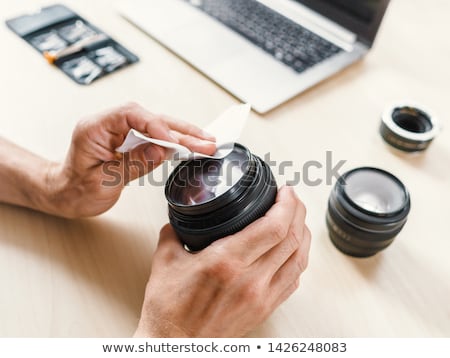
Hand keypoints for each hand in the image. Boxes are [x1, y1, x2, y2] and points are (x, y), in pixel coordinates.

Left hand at [43, 102, 215, 217]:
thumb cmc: (76, 190)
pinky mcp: (130, 141)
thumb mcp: (103, 181)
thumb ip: (133, 164)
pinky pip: (155, 137)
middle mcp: (110, 124)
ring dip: (183, 135)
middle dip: (180, 130)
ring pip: (157, 126)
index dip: (156, 126)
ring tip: (206, 143)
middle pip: (151, 118)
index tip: (173, 142)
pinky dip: (174, 143)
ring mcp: (121, 132)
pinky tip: (191, 145)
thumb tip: (160, 151)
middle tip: (205, 142)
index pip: (132, 115)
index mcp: (95, 128)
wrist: (67, 195)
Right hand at [135, 186, 310, 336]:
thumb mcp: (165, 262)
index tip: (285, 191)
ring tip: (297, 220)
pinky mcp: (265, 310)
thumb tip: (178, 220)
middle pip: (293, 238)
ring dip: (303, 234)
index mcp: (227, 262)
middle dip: (298, 211)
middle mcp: (251, 280)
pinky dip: (298, 259)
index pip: (274, 227)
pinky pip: (294, 280)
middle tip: (292, 198)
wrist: (175, 345)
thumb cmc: (169, 311)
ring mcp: (262, 297)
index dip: (287, 204)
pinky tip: (292, 251)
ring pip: (299, 259)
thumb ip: (173, 234)